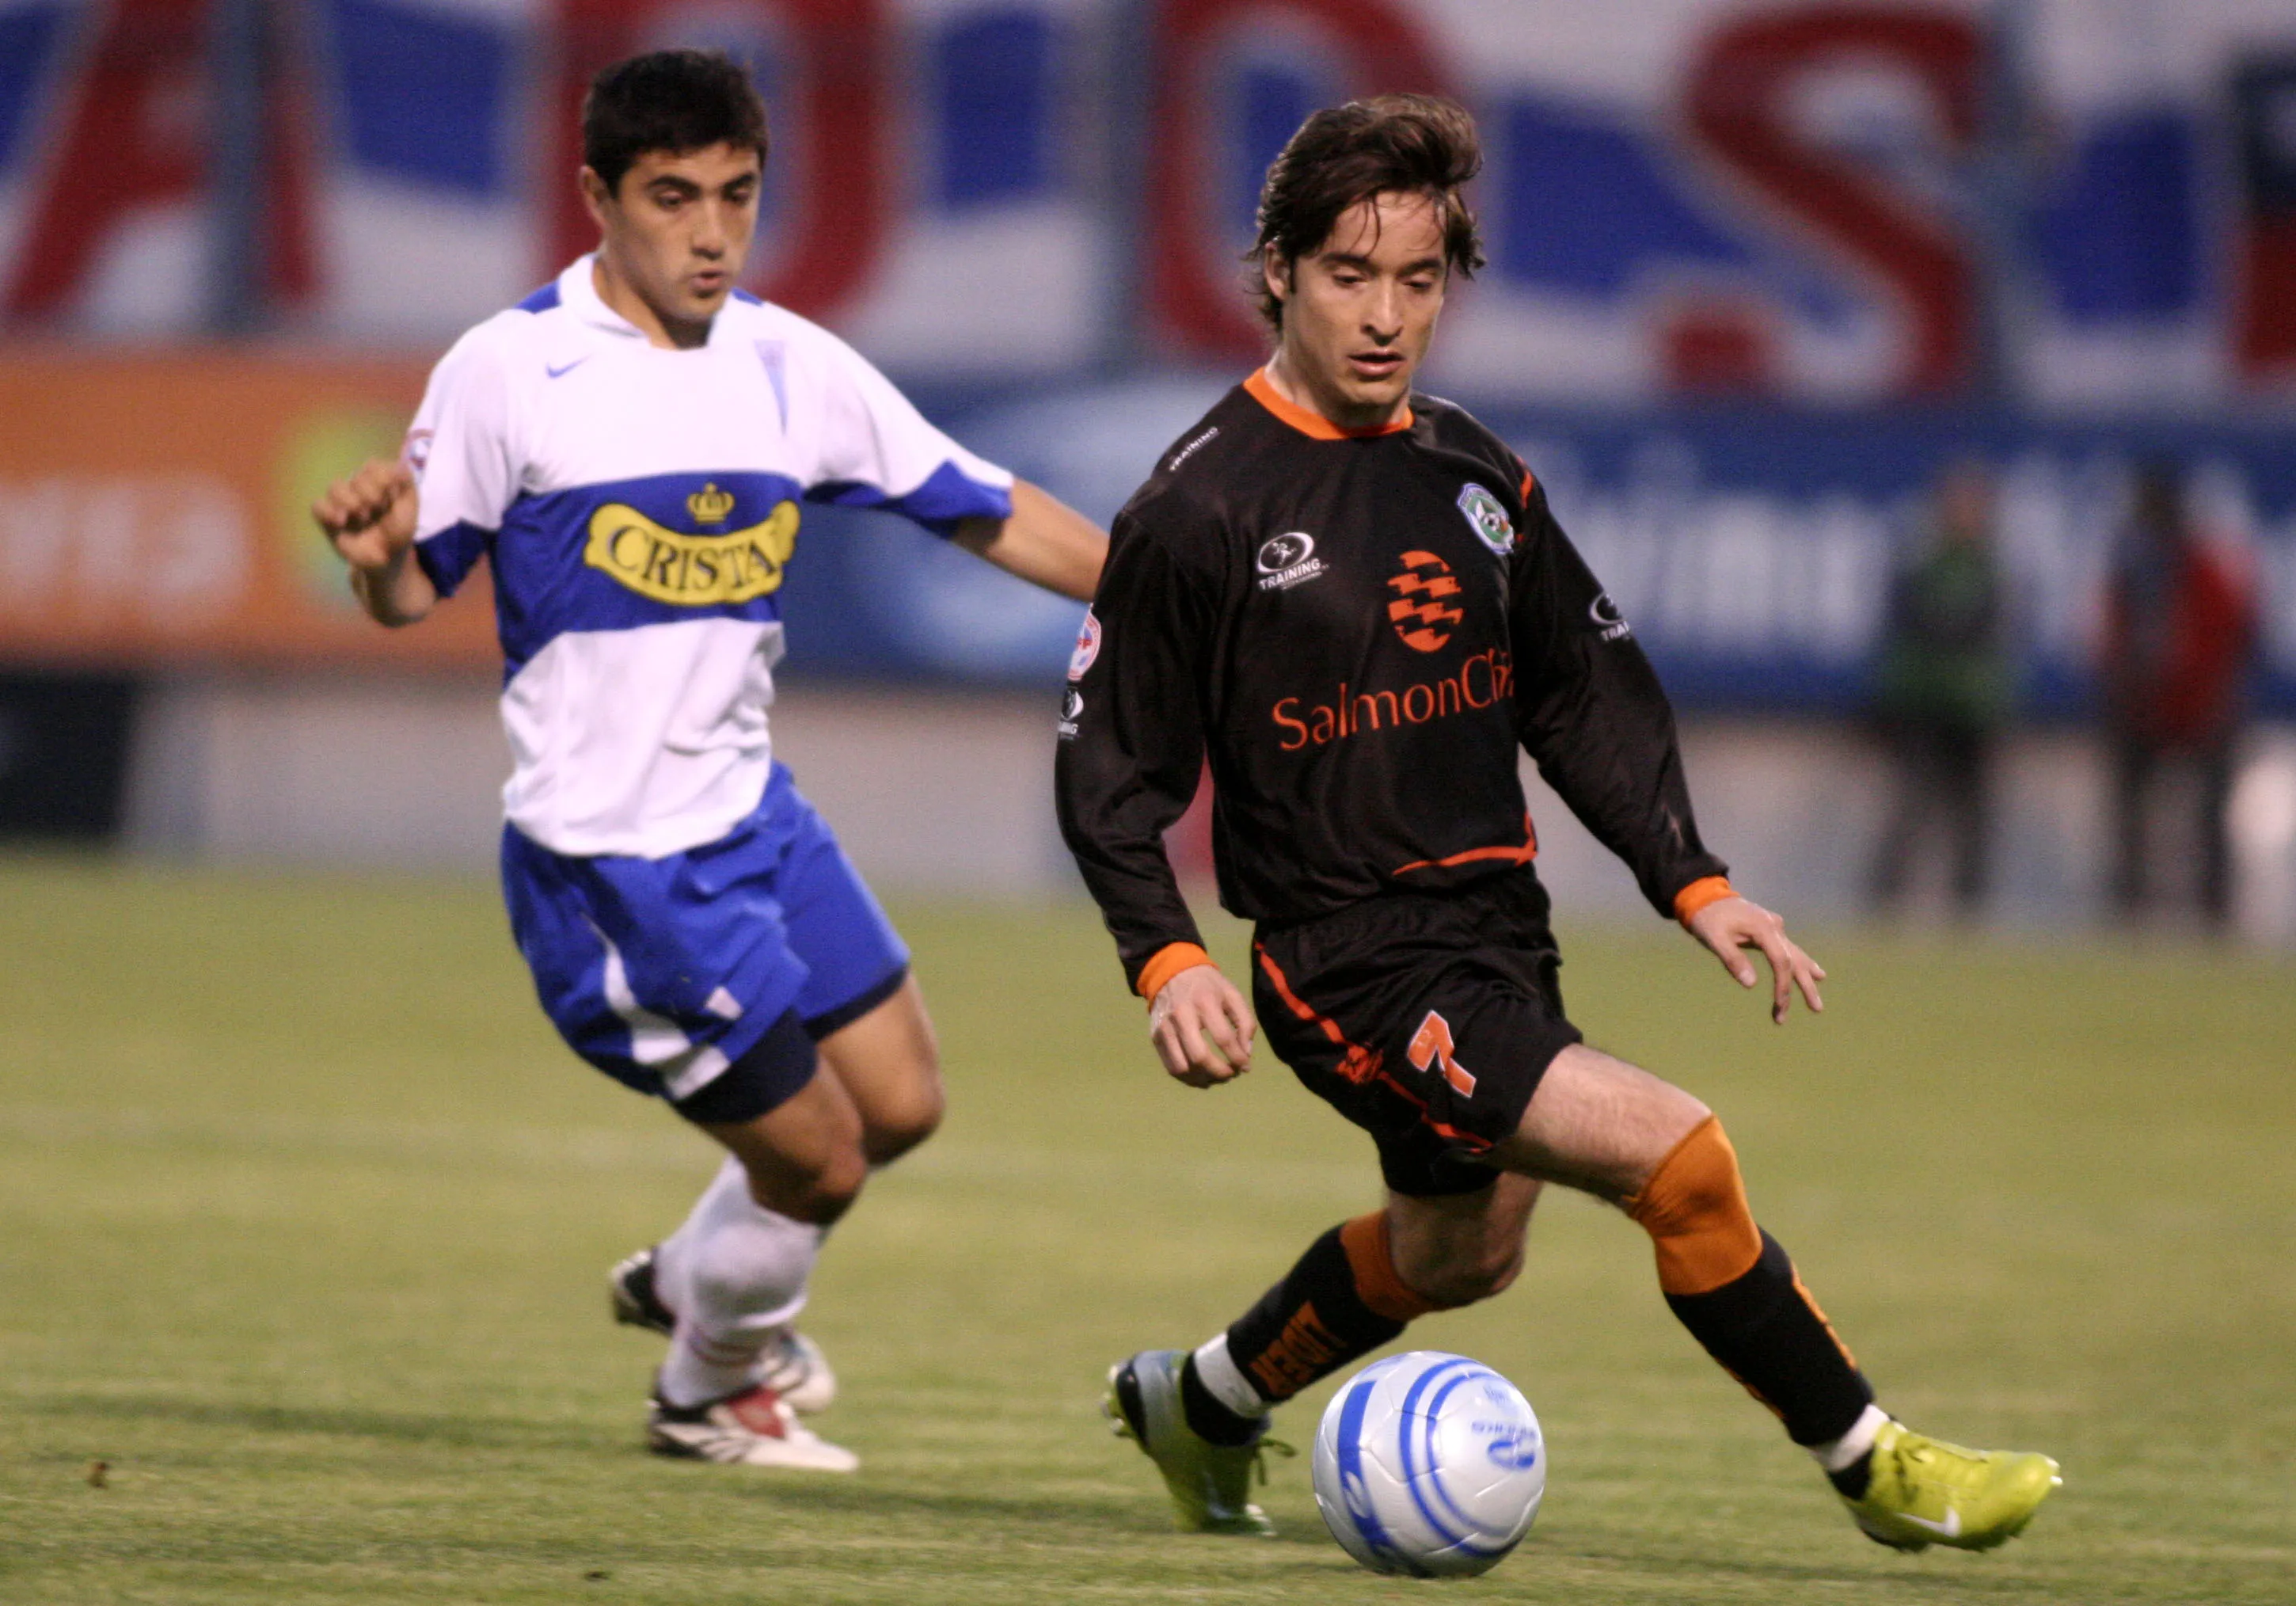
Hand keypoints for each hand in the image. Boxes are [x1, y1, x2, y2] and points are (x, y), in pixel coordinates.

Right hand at [312, 457, 417, 575]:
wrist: (387, 557)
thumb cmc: (399, 530)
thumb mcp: (410, 507)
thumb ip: (407, 483)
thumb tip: (398, 466)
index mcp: (377, 481)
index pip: (373, 465)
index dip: (381, 477)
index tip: (391, 495)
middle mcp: (358, 488)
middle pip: (356, 476)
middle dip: (370, 493)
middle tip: (378, 510)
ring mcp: (342, 502)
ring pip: (335, 486)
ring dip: (350, 500)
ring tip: (362, 517)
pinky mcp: (328, 518)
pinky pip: (318, 506)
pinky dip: (328, 511)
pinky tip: (341, 521)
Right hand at [1148, 964, 1254, 1086]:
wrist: (1172, 971)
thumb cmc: (1208, 986)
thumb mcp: (1232, 995)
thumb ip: (1245, 1023)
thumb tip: (1245, 1054)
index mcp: (1205, 1002)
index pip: (1223, 1039)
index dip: (1238, 1058)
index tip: (1246, 1067)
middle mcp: (1181, 1015)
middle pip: (1200, 1057)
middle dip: (1220, 1073)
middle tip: (1231, 1074)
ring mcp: (1165, 1028)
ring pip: (1182, 1067)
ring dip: (1203, 1079)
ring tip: (1216, 1077)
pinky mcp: (1155, 1037)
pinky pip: (1171, 1067)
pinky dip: (1188, 1078)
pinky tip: (1201, 1076)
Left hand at [1685, 895, 1824, 1023]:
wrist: (1706, 896)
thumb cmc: (1708, 919)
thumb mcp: (1714, 939)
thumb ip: (1733, 960)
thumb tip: (1751, 984)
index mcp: (1764, 928)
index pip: (1781, 961)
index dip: (1783, 985)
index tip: (1780, 1006)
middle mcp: (1775, 927)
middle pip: (1794, 959)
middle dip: (1804, 986)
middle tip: (1817, 1009)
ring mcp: (1775, 927)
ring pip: (1795, 955)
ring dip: (1806, 976)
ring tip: (1819, 998)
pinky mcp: (1771, 930)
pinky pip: (1789, 950)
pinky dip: (1801, 964)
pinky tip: (1815, 973)